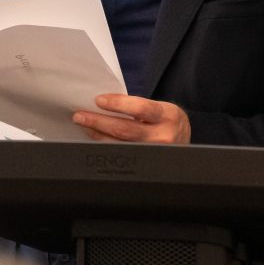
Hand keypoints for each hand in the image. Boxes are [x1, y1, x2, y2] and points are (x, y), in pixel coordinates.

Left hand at [73, 94, 191, 143]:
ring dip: (97, 134)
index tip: (98, 100)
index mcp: (167, 116)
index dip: (117, 104)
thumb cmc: (166, 120)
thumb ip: (137, 106)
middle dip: (99, 121)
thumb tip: (103, 103)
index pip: (140, 109)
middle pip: (125, 129)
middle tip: (80, 115)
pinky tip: (95, 137)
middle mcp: (163, 136)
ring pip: (119, 144)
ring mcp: (154, 153)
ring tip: (84, 125)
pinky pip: (121, 154)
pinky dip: (105, 144)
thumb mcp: (159, 108)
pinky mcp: (145, 164)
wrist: (183, 139)